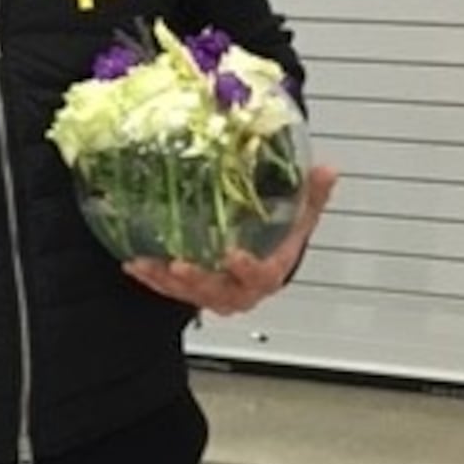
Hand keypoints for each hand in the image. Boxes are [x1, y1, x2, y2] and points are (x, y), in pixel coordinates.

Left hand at [122, 164, 338, 316]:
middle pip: (220, 292)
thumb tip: (328, 168)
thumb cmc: (277, 241)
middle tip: (179, 266)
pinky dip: (152, 278)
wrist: (256, 263)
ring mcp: (215, 295)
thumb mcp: (298, 218)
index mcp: (269, 274)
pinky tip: (135, 264)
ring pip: (190, 294)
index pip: (262, 275)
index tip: (233, 254)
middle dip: (198, 281)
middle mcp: (241, 291)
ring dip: (166, 281)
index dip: (248, 268)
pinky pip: (170, 291)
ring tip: (147, 264)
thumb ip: (313, 196)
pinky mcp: (192, 294)